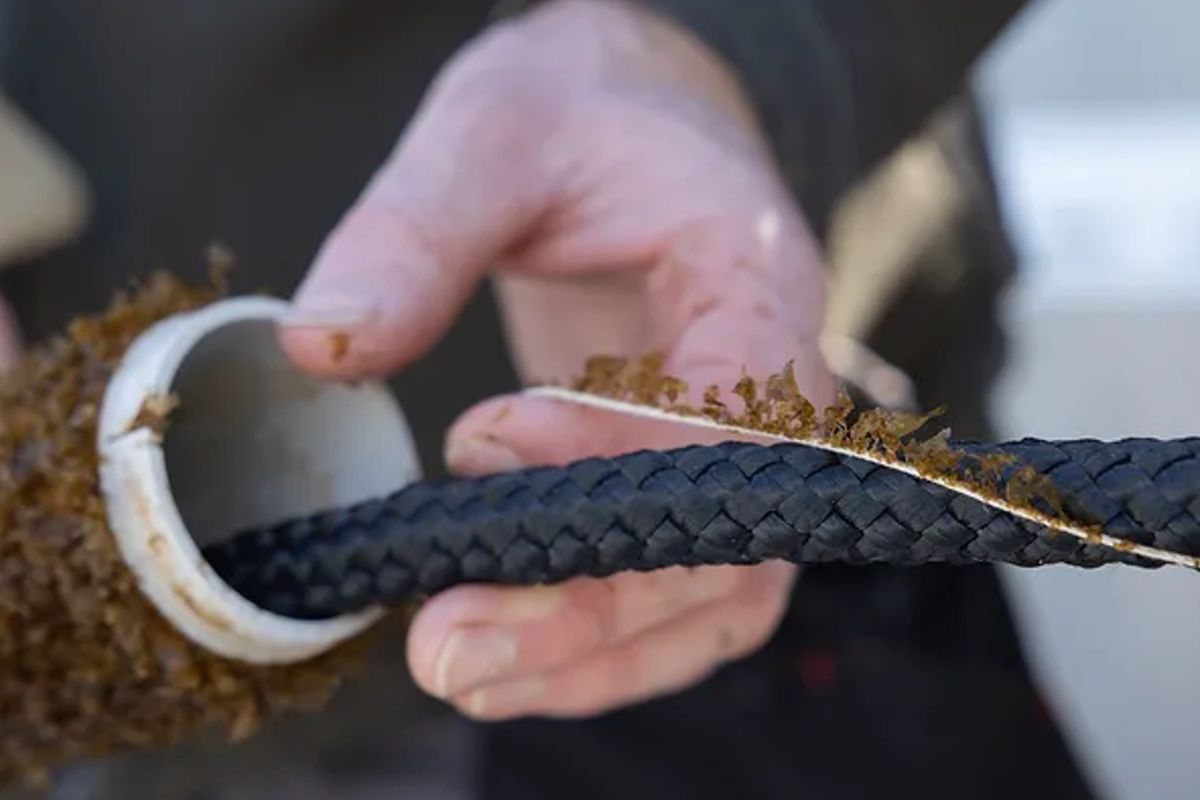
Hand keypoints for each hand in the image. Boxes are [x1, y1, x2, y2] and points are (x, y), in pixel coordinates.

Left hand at [281, 0, 835, 719]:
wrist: (638, 124)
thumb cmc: (582, 113)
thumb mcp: (492, 130)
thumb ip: (416, 229)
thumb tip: (325, 346)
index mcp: (755, 278)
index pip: (727, 410)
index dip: (618, 460)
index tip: (480, 446)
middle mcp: (776, 382)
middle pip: (728, 541)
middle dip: (590, 606)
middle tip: (448, 643)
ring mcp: (745, 447)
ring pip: (718, 597)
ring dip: (595, 654)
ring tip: (466, 672)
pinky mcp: (693, 481)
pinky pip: (683, 595)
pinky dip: (605, 646)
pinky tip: (512, 661)